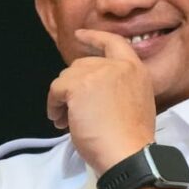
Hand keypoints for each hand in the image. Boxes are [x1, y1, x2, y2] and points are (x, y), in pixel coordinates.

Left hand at [47, 31, 159, 173]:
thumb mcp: (133, 104)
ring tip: (66, 121)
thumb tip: (91, 92)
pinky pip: (56, 90)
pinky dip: (53, 106)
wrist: (127, 154)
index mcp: (135, 70)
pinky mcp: (79, 86)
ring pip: (66, 78)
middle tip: (72, 112)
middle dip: (73, 87)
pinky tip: (59, 121)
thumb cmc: (130, 140)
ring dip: (62, 99)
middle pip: (81, 65)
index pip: (113, 42)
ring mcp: (98, 73)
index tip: (79, 34)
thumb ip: (117, 88)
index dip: (94, 37)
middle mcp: (118, 66)